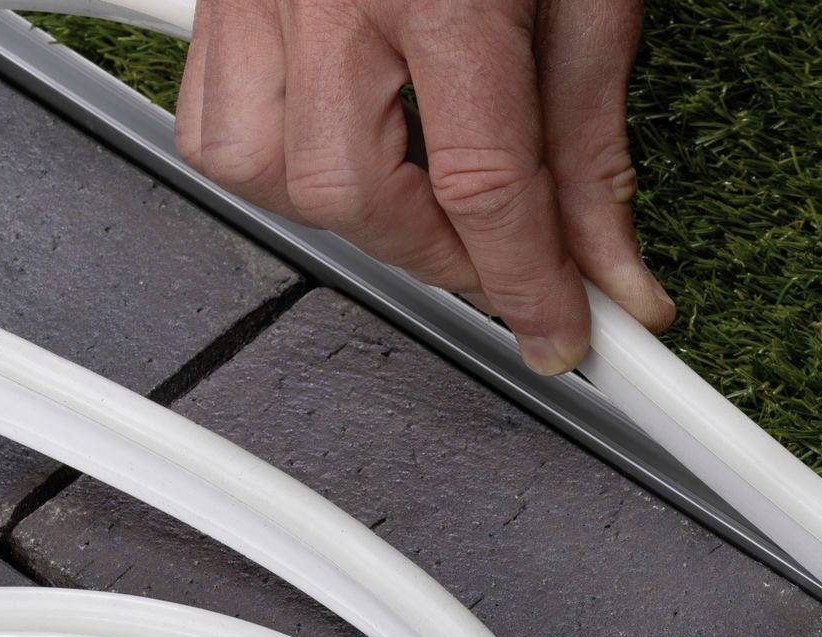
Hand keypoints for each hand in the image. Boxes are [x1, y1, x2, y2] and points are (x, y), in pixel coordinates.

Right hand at [176, 0, 672, 373]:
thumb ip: (592, 137)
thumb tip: (608, 261)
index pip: (484, 185)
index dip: (528, 285)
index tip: (560, 335)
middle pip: (350, 192)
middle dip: (433, 253)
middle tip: (497, 256)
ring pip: (256, 167)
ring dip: (348, 210)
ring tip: (423, 195)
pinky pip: (213, 115)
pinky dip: (278, 157)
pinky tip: (349, 142)